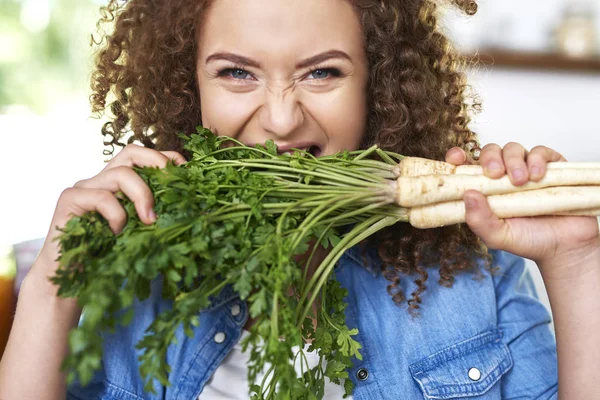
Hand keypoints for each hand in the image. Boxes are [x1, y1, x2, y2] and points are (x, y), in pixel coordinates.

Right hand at [32, 145, 185, 287]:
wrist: (72, 282)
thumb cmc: (109, 259)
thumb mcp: (141, 234)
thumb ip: (156, 217)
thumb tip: (192, 211)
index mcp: (120, 185)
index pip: (144, 157)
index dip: (166, 158)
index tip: (187, 171)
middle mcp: (102, 180)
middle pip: (132, 152)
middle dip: (158, 163)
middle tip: (173, 186)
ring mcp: (85, 188)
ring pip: (121, 173)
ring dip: (143, 195)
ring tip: (149, 221)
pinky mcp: (70, 200)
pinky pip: (102, 196)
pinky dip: (117, 214)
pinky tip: (116, 233)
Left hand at [445, 143, 599, 275]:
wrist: (567, 247)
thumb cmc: (530, 240)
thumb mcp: (498, 237)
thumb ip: (479, 221)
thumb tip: (468, 195)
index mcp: (485, 190)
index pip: (465, 166)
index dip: (458, 158)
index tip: (455, 158)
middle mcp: (503, 176)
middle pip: (490, 152)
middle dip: (489, 158)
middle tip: (495, 173)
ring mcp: (527, 169)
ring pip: (513, 148)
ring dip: (513, 161)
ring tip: (521, 181)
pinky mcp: (551, 167)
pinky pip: (541, 152)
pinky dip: (537, 160)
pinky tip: (537, 176)